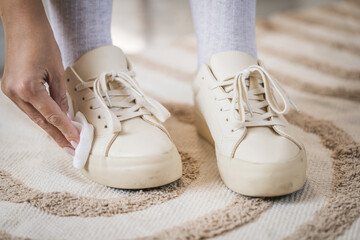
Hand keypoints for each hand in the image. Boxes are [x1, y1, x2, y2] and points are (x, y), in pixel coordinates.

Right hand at [0, 0, 78, 150]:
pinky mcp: (10, 88)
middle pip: (41, 121)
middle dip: (57, 136)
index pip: (53, 116)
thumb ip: (60, 96)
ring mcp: (10, 91)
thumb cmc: (41, 42)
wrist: (23, 25)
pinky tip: (52, 123)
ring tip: (64, 140)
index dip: (66, 130)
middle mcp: (15, 93)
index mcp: (28, 89)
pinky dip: (41, 115)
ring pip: (34, 116)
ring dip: (50, 128)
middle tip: (71, 149)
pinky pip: (28, 107)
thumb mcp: (57, 71)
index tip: (77, 142)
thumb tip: (65, 114)